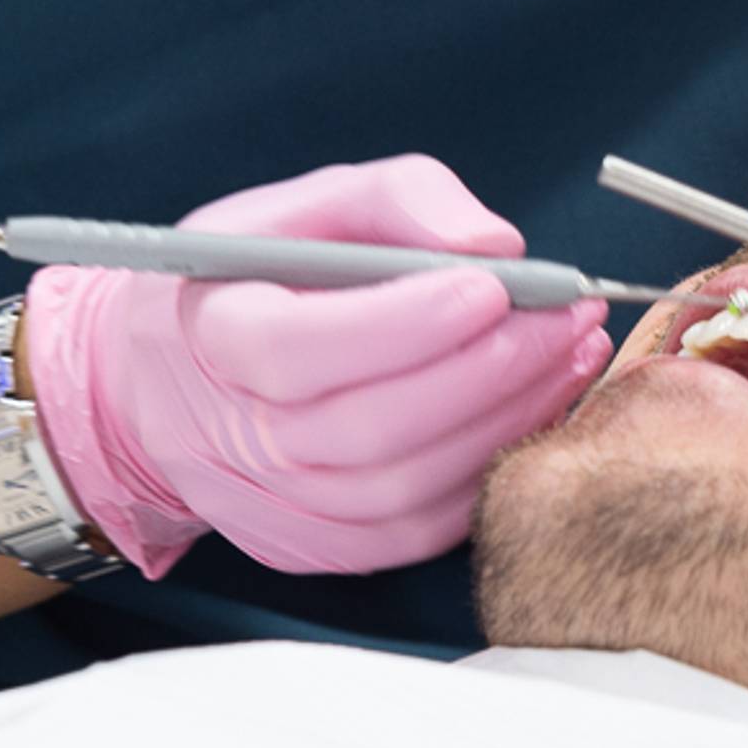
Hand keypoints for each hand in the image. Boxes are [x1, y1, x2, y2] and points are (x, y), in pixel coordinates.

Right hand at [18, 155, 611, 577]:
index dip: (402, 325)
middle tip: (569, 317)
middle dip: (489, 372)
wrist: (178, 376)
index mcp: (215, 334)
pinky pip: (414, 534)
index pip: (299, 350)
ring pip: (402, 491)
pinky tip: (531, 414)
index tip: (492, 286)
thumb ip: (399, 200)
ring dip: (505, 424)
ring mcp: (274, 504)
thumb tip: (495, 244)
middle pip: (369, 429)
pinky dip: (484, 477)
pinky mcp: (315, 547)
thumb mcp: (310, 204)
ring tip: (570, 356)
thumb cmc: (261, 272)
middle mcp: (236, 435)